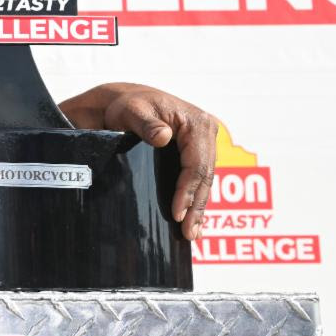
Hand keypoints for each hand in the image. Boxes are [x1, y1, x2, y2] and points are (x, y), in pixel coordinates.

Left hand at [58, 82, 217, 241]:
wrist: (129, 102)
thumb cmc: (129, 106)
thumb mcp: (132, 111)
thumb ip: (145, 124)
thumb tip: (163, 137)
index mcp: (197, 123)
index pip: (196, 163)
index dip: (188, 190)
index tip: (177, 213)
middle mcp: (207, 132)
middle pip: (205, 175)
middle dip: (196, 205)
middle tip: (187, 232)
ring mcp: (205, 143)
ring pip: (205, 180)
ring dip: (199, 207)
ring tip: (191, 233)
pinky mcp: (198, 152)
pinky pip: (200, 178)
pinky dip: (196, 198)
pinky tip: (193, 219)